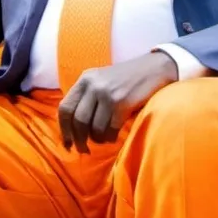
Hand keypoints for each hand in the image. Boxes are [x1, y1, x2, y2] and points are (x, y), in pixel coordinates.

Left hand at [58, 52, 178, 153]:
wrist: (154, 69)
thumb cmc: (126, 79)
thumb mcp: (101, 80)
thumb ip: (86, 97)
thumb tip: (71, 128)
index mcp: (85, 79)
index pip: (65, 108)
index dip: (64, 129)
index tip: (67, 143)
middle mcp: (93, 85)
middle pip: (78, 121)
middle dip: (79, 140)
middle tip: (84, 149)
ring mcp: (107, 94)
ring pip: (94, 128)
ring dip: (99, 139)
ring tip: (105, 138)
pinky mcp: (122, 103)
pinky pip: (110, 130)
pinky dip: (111, 137)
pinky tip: (115, 135)